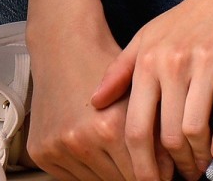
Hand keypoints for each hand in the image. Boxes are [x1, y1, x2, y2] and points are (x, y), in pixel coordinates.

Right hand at [25, 21, 175, 180]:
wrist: (63, 44)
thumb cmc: (104, 63)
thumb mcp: (139, 89)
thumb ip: (157, 131)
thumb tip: (172, 171)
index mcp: (109, 126)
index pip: (142, 175)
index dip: (157, 173)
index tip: (163, 171)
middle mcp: (81, 140)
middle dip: (135, 172)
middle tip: (143, 160)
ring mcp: (58, 148)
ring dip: (111, 172)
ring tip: (117, 149)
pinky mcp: (41, 152)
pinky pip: (73, 178)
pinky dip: (87, 169)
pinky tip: (93, 147)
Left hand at [89, 0, 212, 180]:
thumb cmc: (190, 17)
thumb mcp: (148, 36)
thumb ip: (121, 70)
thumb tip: (94, 102)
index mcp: (147, 59)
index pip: (136, 126)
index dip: (141, 164)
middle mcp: (172, 61)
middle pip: (168, 135)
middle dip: (174, 167)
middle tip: (181, 177)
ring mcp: (204, 62)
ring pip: (196, 129)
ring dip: (198, 158)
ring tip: (199, 166)